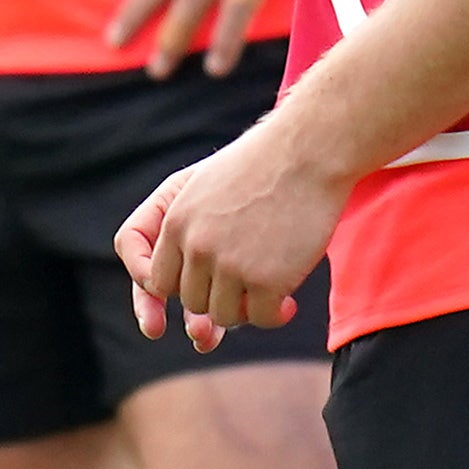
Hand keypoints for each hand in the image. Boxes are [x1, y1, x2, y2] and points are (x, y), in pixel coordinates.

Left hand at [114, 111, 355, 350]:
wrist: (309, 150)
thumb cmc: (263, 165)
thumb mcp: (204, 185)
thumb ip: (186, 226)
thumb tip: (177, 279)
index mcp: (177, 222)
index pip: (158, 281)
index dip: (182, 290)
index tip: (208, 289)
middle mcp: (196, 246)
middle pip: (192, 302)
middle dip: (218, 299)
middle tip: (248, 287)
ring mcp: (230, 265)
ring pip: (223, 316)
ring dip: (246, 309)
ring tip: (269, 291)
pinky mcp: (266, 280)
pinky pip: (261, 318)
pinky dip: (275, 315)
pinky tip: (289, 301)